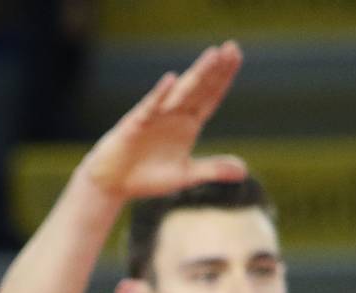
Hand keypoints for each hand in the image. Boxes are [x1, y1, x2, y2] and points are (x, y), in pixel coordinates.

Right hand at [78, 41, 247, 200]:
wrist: (112, 183)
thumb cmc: (146, 177)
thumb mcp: (184, 176)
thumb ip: (212, 170)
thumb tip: (244, 172)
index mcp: (188, 123)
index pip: (211, 96)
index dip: (225, 77)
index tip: (236, 56)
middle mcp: (174, 115)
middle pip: (200, 88)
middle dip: (216, 68)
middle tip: (231, 46)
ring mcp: (155, 116)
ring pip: (180, 92)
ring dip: (196, 74)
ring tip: (212, 55)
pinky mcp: (135, 124)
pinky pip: (150, 107)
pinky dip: (160, 95)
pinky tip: (170, 81)